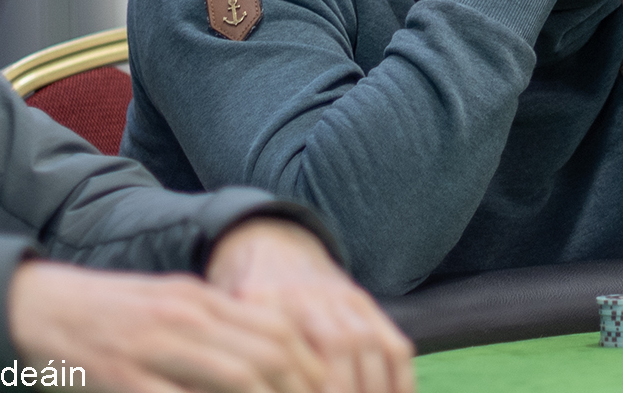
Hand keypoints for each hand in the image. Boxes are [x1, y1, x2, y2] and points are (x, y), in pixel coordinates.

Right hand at [8, 260, 325, 392]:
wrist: (35, 306)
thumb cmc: (109, 315)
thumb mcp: (170, 309)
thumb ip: (216, 329)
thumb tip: (269, 355)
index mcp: (200, 300)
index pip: (277, 329)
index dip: (310, 365)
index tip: (328, 389)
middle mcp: (186, 318)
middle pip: (266, 355)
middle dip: (300, 389)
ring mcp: (154, 347)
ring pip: (235, 379)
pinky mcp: (123, 376)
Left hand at [207, 220, 415, 392]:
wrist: (266, 244)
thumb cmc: (236, 303)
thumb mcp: (221, 324)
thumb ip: (230, 363)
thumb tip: (231, 388)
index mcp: (261, 300)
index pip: (287, 357)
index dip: (301, 389)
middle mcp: (305, 296)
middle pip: (337, 350)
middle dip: (345, 392)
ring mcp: (340, 297)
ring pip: (369, 347)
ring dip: (374, 391)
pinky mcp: (363, 302)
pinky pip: (394, 344)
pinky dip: (400, 381)